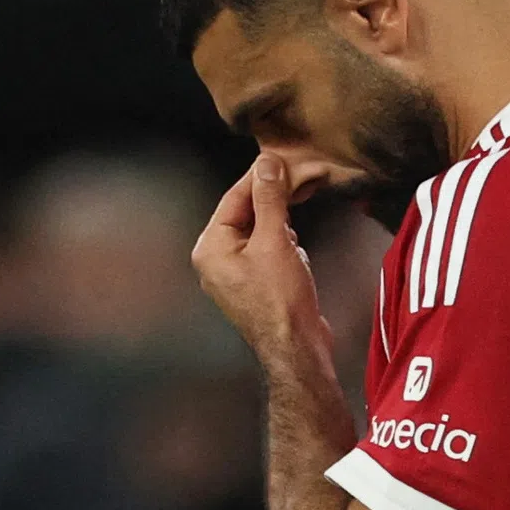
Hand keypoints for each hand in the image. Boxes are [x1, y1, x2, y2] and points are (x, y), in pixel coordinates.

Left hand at [192, 154, 332, 364]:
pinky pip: (268, 252)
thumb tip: (267, 164)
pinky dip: (285, 247)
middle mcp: (217, 261)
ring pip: (260, 232)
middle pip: (246, 214)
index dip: (259, 177)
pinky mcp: (256, 286)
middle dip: (274, 204)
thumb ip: (270, 199)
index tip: (282, 160)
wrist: (296, 349)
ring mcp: (236, 275)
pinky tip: (297, 258)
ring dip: (282, 228)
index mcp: (211, 248)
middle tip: (299, 184)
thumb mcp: (274, 241)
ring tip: (295, 239)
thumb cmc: (280, 300)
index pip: (233, 198)